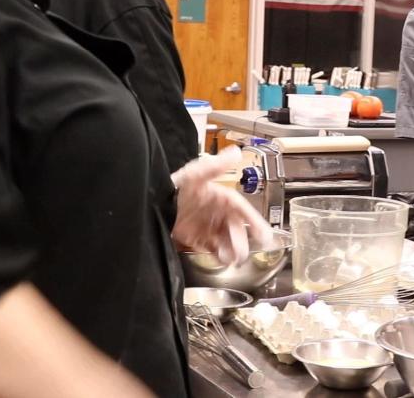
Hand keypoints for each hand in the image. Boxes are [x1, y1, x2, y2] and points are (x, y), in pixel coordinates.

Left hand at [171, 146, 273, 264]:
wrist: (149, 206)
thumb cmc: (172, 187)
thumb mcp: (195, 174)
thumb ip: (215, 166)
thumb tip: (235, 153)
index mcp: (218, 196)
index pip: (241, 209)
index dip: (254, 220)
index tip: (264, 234)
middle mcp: (214, 211)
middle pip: (235, 227)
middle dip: (241, 240)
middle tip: (242, 252)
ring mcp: (205, 226)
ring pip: (226, 239)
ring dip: (232, 249)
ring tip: (233, 258)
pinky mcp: (194, 238)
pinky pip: (212, 248)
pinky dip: (219, 254)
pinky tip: (222, 259)